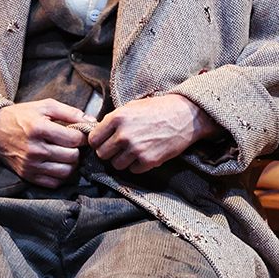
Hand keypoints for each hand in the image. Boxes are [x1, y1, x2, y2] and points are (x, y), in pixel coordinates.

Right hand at [0, 99, 89, 186]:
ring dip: (71, 164)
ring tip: (66, 154)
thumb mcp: (45, 106)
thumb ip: (70, 112)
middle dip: (77, 150)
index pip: (74, 139)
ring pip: (66, 172)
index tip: (80, 134)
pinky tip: (58, 164)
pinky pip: (54, 183)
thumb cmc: (22, 116)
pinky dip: (61, 175)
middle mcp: (35, 149)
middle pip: (72, 156)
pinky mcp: (28, 175)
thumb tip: (92, 121)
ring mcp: (31, 165)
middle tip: (73, 145)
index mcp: (39, 129)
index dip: (83, 136)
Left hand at [88, 93, 216, 172]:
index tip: (105, 142)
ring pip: (116, 164)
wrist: (185, 116)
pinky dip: (137, 165)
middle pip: (102, 154)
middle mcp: (124, 135)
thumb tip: (100, 133)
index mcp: (117, 118)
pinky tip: (145, 154)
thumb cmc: (159, 109)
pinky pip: (133, 170)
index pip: (93, 139)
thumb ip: (114, 120)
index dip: (98, 142)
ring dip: (123, 160)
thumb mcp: (132, 107)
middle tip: (120, 148)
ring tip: (134, 151)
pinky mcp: (149, 160)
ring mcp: (136, 149)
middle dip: (109, 152)